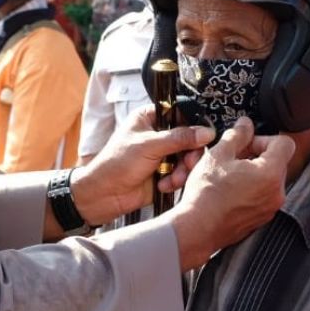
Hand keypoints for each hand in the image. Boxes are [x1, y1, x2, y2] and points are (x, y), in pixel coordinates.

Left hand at [70, 106, 213, 226]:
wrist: (103, 195)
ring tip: (172, 179)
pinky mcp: (164, 172)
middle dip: (190, 154)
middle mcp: (157, 134)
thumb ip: (179, 138)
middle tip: (189, 163)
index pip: (180, 115)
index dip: (193, 126)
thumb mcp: (149, 146)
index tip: (202, 138)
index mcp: (149, 118)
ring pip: (187, 157)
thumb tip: (206, 132)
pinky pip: (182, 173)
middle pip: (189, 138)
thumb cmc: (116, 164)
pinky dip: (176, 181)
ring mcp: (161, 154)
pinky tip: (163, 185)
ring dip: (183, 170)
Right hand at [167, 117, 291, 270]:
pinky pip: (260, 196)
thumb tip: (245, 125)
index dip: (264, 138)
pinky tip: (228, 190)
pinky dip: (249, 189)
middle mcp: (276, 193)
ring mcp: (269, 208)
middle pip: (276, 162)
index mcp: (271, 173)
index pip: (284, 143)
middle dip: (255, 155)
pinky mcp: (260, 219)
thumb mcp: (218, 154)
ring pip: (267, 180)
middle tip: (232, 157)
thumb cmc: (206, 194)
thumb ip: (237, 135)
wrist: (197, 228)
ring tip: (227, 174)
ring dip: (251, 172)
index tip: (247, 142)